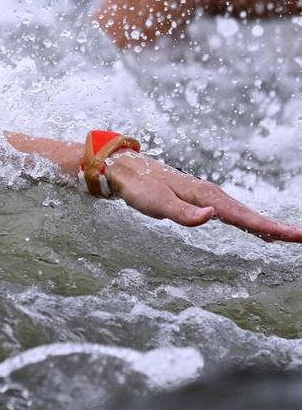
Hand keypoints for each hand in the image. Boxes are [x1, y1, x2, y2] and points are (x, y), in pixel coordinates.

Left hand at [106, 152, 301, 242]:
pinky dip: (250, 222)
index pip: (243, 216)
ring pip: (244, 214)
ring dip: (266, 226)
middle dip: (276, 227)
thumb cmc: (140, 188)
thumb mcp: (157, 203)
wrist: (125, 171)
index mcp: (207, 196)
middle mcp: (213, 195)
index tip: (293, 235)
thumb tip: (213, 215)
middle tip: (301, 238)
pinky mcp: (202, 200)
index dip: (269, 227)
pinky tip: (258, 230)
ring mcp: (209, 197)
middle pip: (250, 215)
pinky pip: (233, 214)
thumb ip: (183, 213)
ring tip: (289, 237)